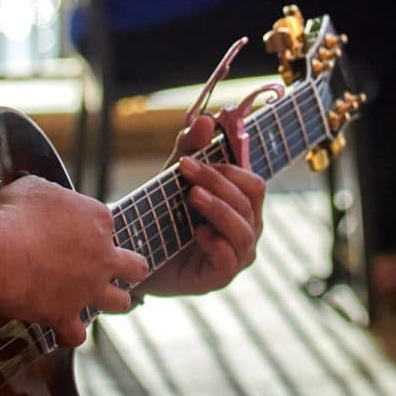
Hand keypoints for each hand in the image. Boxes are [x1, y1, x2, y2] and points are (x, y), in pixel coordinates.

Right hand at [0, 175, 148, 346]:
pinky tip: (62, 333)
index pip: (106, 224)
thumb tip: (42, 199)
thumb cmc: (13, 214)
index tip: (71, 228)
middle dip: (129, 268)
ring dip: (112, 301)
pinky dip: (70, 335)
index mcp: (97, 218)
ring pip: (119, 302)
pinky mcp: (66, 314)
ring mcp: (88, 287)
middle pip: (133, 266)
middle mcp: (101, 255)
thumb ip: (49, 194)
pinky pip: (77, 335)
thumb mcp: (34, 187)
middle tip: (116, 268)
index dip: (90, 226)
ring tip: (100, 300)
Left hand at [142, 114, 265, 298]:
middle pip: (248, 200)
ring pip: (242, 229)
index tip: (193, 158)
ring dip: (217, 208)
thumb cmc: (167, 214)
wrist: (142, 255)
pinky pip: (230, 259)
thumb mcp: (175, 176)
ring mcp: (238, 255)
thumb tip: (207, 119)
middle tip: (186, 169)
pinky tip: (196, 233)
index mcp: (243, 204)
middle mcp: (248, 228)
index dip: (229, 168)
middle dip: (217, 181)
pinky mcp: (221, 276)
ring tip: (191, 196)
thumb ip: (190, 147)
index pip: (254, 183)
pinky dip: (215, 243)